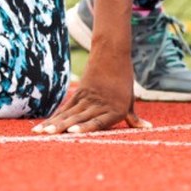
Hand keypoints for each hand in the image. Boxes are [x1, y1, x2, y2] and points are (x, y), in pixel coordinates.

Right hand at [32, 67, 150, 133]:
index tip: (72, 132)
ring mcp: (88, 98)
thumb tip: (148, 128)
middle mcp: (100, 105)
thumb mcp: (129, 100)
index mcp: (115, 110)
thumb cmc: (124, 81)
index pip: (98, 121)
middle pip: (79, 118)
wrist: (113, 55)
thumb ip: (133, 118)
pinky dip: (55, 117)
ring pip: (69, 113)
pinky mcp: (80, 93)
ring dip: (55, 124)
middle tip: (48, 135)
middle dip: (62, 128)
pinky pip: (66, 107)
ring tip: (42, 132)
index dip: (85, 127)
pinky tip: (45, 125)